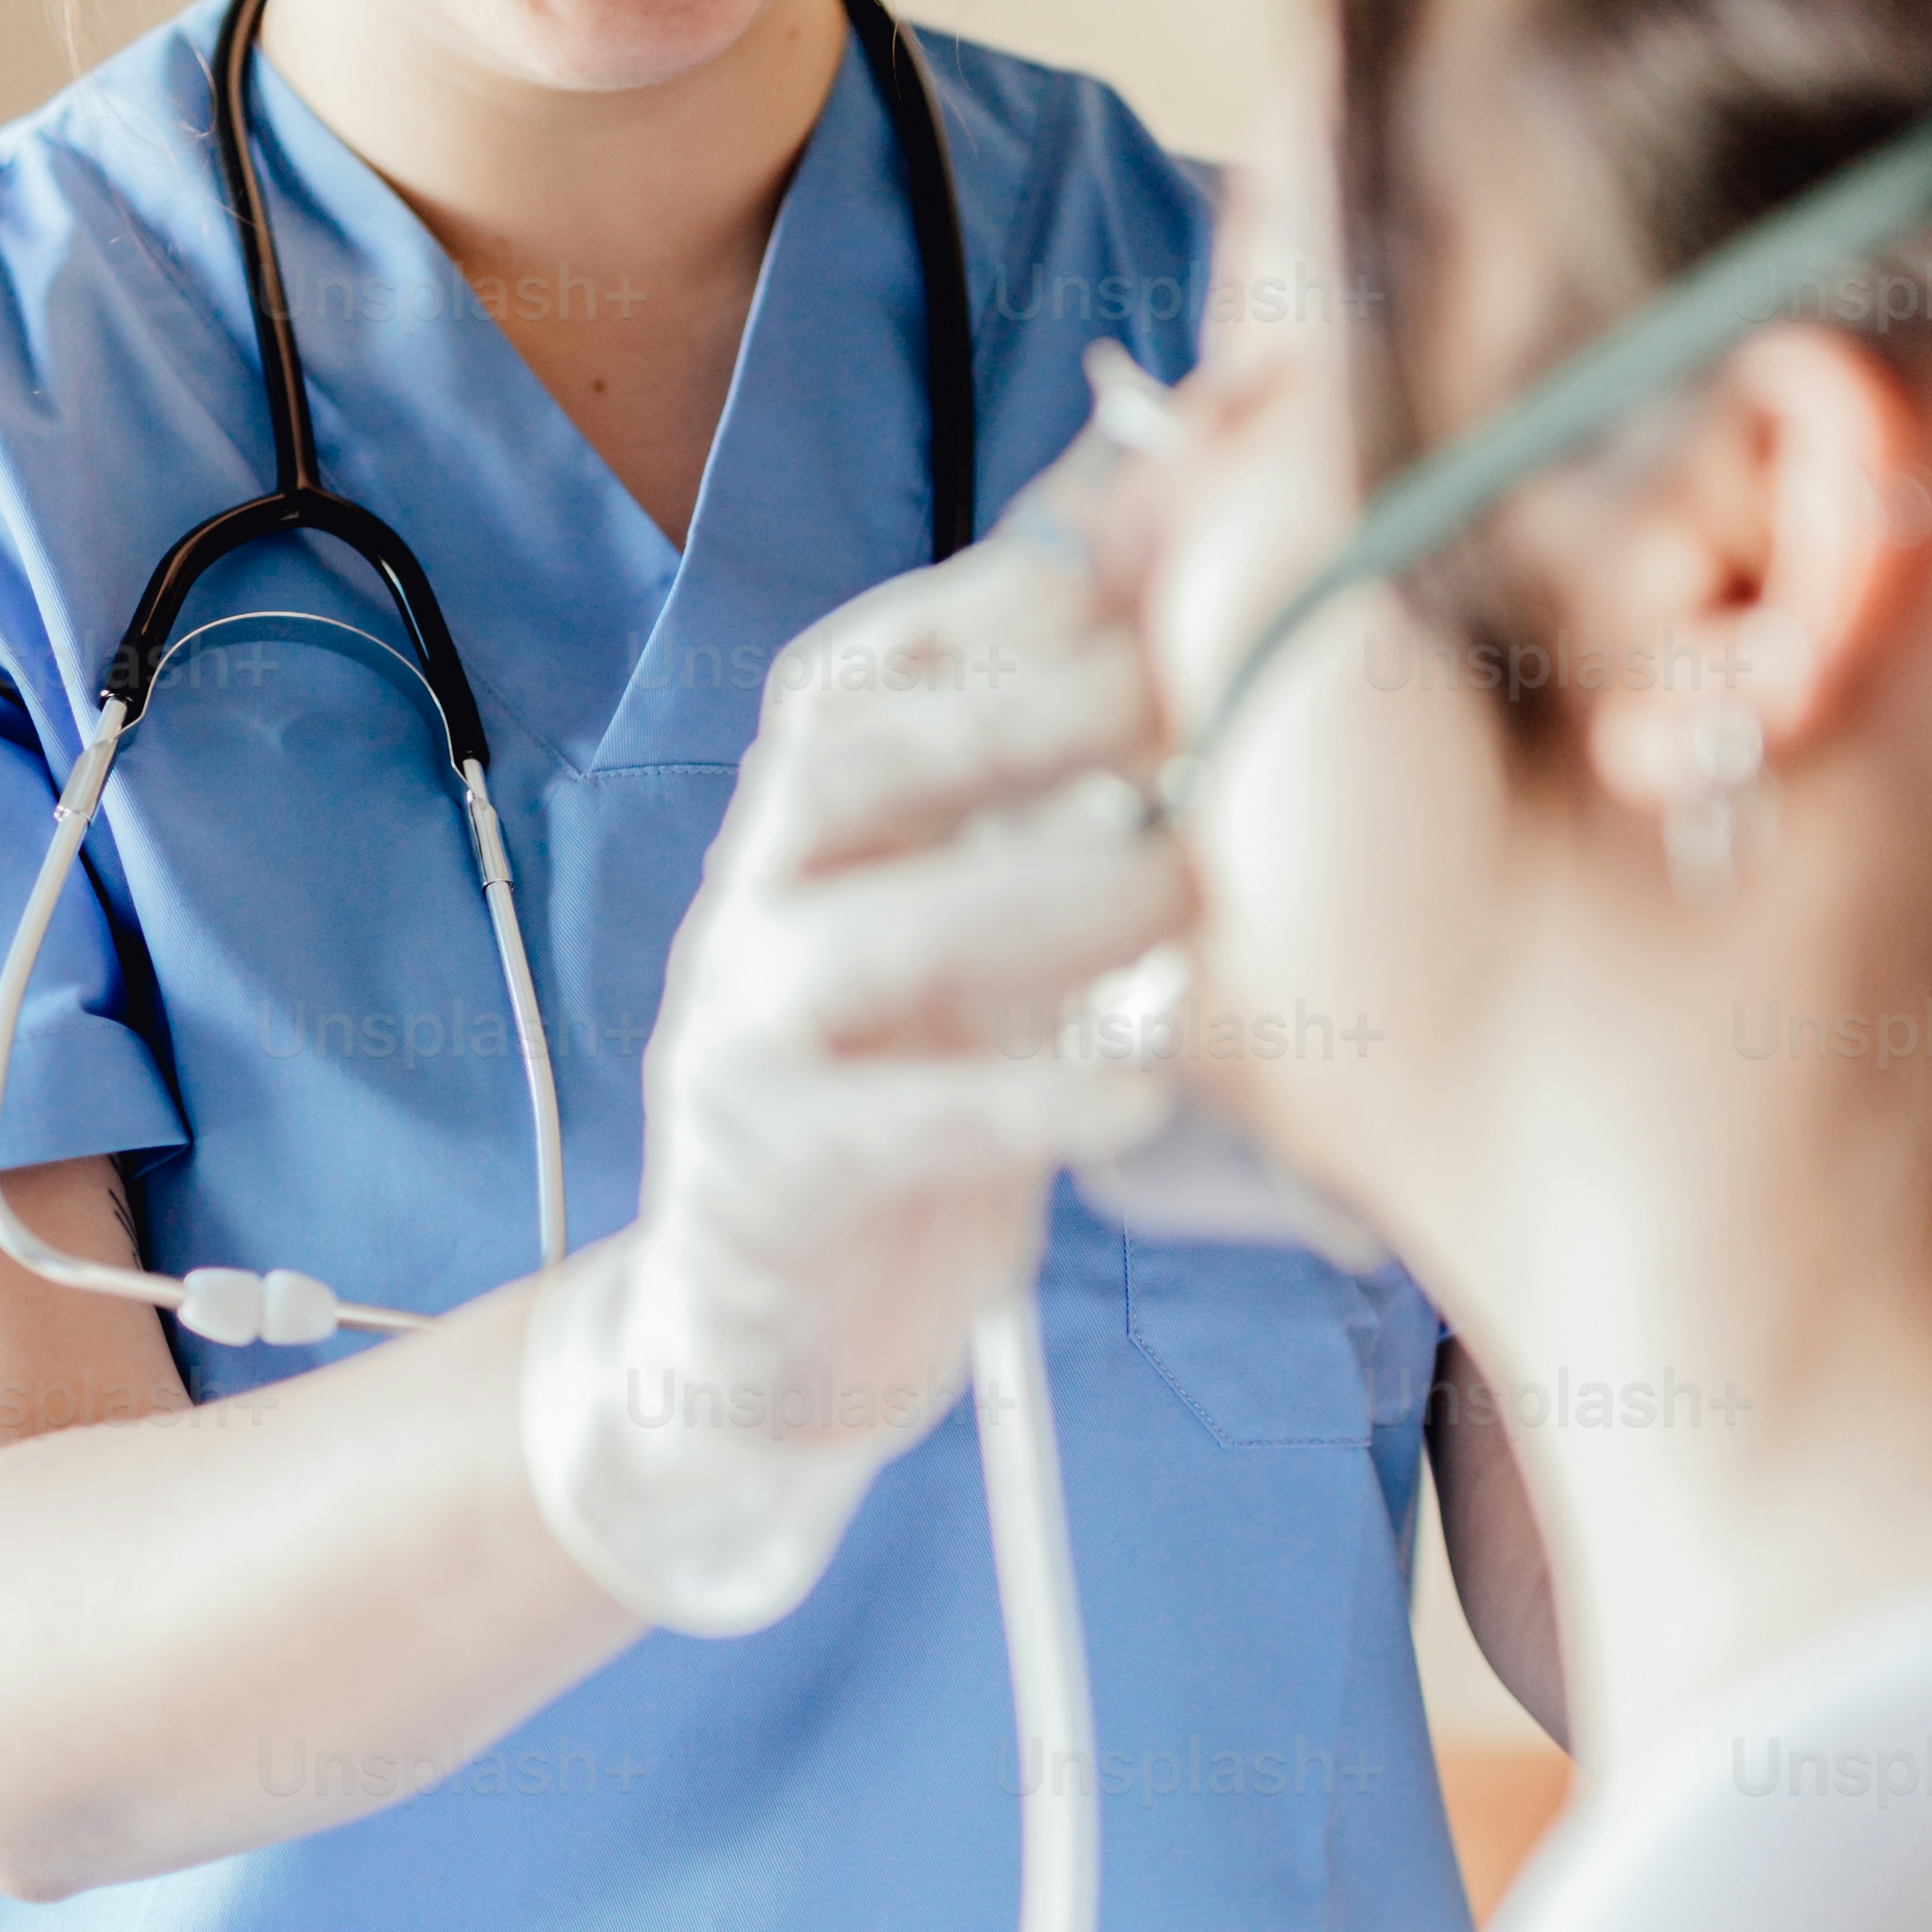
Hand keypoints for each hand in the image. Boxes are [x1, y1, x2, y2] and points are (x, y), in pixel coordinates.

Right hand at [520, 516, 1191, 1630]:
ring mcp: (737, 1044)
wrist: (775, 1344)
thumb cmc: (915, 1111)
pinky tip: (1135, 1091)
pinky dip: (1026, 1100)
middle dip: (1004, 718)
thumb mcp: (978, 951)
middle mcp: (750, 914)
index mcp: (800, 841)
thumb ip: (1045, 833)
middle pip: (840, 767)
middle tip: (1164, 707)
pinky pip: (894, 1124)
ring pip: (855, 933)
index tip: (1123, 587)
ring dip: (1032, 896)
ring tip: (1176, 892)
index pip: (851, 680)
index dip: (977, 614)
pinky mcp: (767, 1180)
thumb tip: (1194, 678)